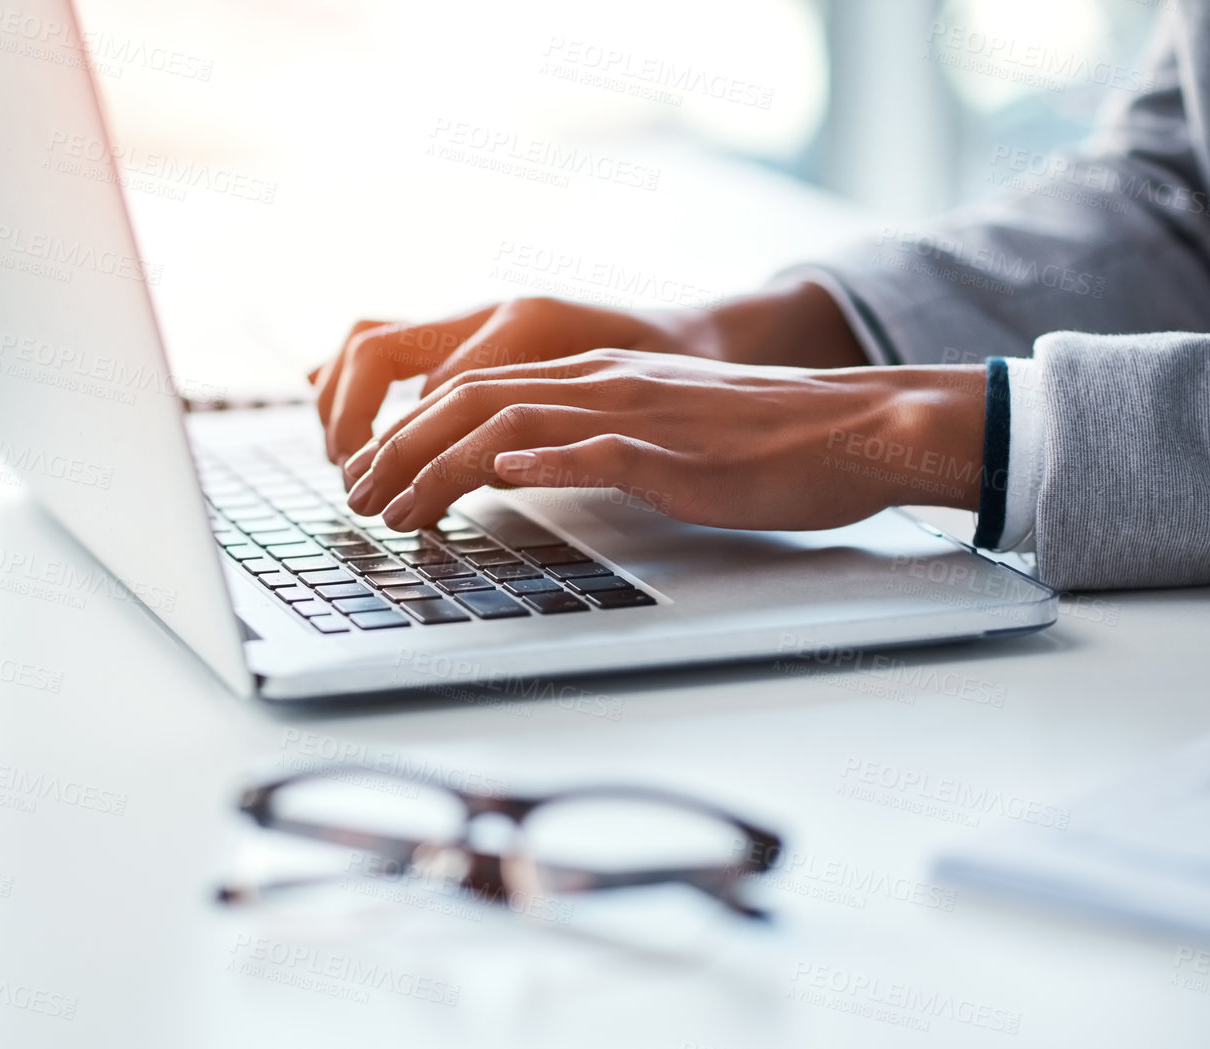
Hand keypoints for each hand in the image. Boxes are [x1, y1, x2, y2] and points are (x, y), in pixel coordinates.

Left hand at [311, 280, 866, 465]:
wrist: (853, 428)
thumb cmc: (759, 442)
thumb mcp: (655, 432)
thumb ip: (586, 439)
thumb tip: (510, 469)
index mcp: (596, 376)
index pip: (474, 392)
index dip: (407, 434)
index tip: (370, 478)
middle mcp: (605, 383)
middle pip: (472, 402)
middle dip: (398, 452)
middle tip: (357, 502)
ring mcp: (641, 414)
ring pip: (515, 424)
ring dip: (441, 468)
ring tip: (396, 510)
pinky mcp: (681, 455)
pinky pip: (603, 450)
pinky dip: (546, 462)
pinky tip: (501, 479)